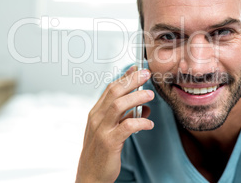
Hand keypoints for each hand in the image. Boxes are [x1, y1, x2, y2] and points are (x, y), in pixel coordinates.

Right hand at [76, 66, 154, 182]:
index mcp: (96, 113)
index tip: (137, 68)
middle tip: (147, 74)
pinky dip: (140, 122)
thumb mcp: (109, 130)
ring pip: (118, 105)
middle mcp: (96, 118)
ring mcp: (101, 130)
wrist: (90, 175)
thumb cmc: (101, 152)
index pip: (110, 89)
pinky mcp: (109, 142)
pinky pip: (127, 127)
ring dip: (136, 97)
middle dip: (131, 80)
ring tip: (150, 95)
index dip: (124, 77)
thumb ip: (123, 116)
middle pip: (114, 92)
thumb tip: (143, 106)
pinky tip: (149, 123)